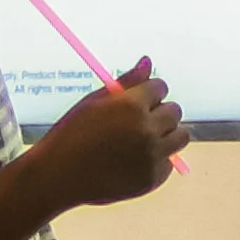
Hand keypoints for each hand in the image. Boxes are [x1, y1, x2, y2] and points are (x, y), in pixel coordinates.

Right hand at [29, 61, 186, 207]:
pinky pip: (168, 162)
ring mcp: (152, 157)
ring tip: (141, 140)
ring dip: (166, 135)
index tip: (135, 101)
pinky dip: (157, 160)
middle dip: (159, 112)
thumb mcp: (95, 102)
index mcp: (132, 106)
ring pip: (180, 136)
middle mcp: (146, 130)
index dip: (148, 93)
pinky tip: (133, 161)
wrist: (58, 176)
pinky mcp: (153, 178)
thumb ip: (127, 82)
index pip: (160, 87)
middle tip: (136, 122)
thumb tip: (148, 61)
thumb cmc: (72, 134)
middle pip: (174, 111)